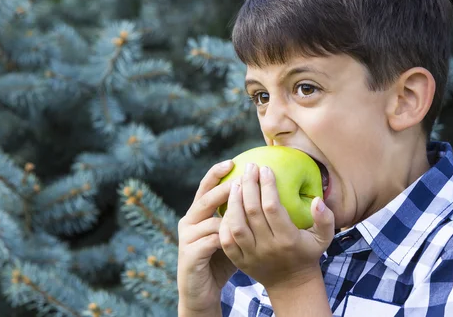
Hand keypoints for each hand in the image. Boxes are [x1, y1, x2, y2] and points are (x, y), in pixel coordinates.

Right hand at [177, 160, 237, 314]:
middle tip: (242, 179)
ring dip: (230, 214)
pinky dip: (227, 236)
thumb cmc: (222, 259)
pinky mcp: (189, 255)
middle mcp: (189, 221)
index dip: (216, 173)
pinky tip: (243, 237)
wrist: (203, 290)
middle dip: (224, 188)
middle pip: (206, 198)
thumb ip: (240, 216)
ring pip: (210, 219)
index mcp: (198, 213)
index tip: (232, 162)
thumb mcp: (232, 234)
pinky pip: (211, 240)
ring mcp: (187, 238)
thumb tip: (266, 195)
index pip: (205, 187)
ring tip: (249, 210)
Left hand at [219, 163, 334, 290]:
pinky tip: (228, 204)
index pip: (272, 208)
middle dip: (249, 185)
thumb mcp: (324, 238)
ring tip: (237, 182)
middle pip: (252, 212)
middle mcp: (268, 248)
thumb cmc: (308, 253)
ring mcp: (251, 256)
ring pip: (236, 225)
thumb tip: (317, 200)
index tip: (266, 168)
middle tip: (249, 167)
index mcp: (288, 240)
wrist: (291, 284)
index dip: (267, 186)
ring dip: (234, 200)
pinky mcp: (239, 261)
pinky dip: (225, 221)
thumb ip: (325, 219)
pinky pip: (226, 239)